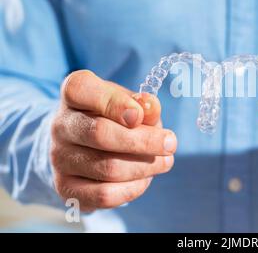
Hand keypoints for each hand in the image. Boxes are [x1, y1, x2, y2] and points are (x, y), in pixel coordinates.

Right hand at [51, 70, 176, 211]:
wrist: (85, 143)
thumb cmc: (114, 115)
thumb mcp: (130, 101)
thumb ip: (143, 103)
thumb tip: (150, 108)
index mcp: (74, 92)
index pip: (83, 90)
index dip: (115, 103)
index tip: (140, 116)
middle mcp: (60, 125)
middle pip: (101, 134)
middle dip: (144, 141)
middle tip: (170, 143)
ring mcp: (60, 158)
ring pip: (108, 168)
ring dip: (145, 167)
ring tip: (164, 161)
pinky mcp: (66, 187)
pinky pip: (104, 195)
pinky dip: (133, 189)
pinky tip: (145, 178)